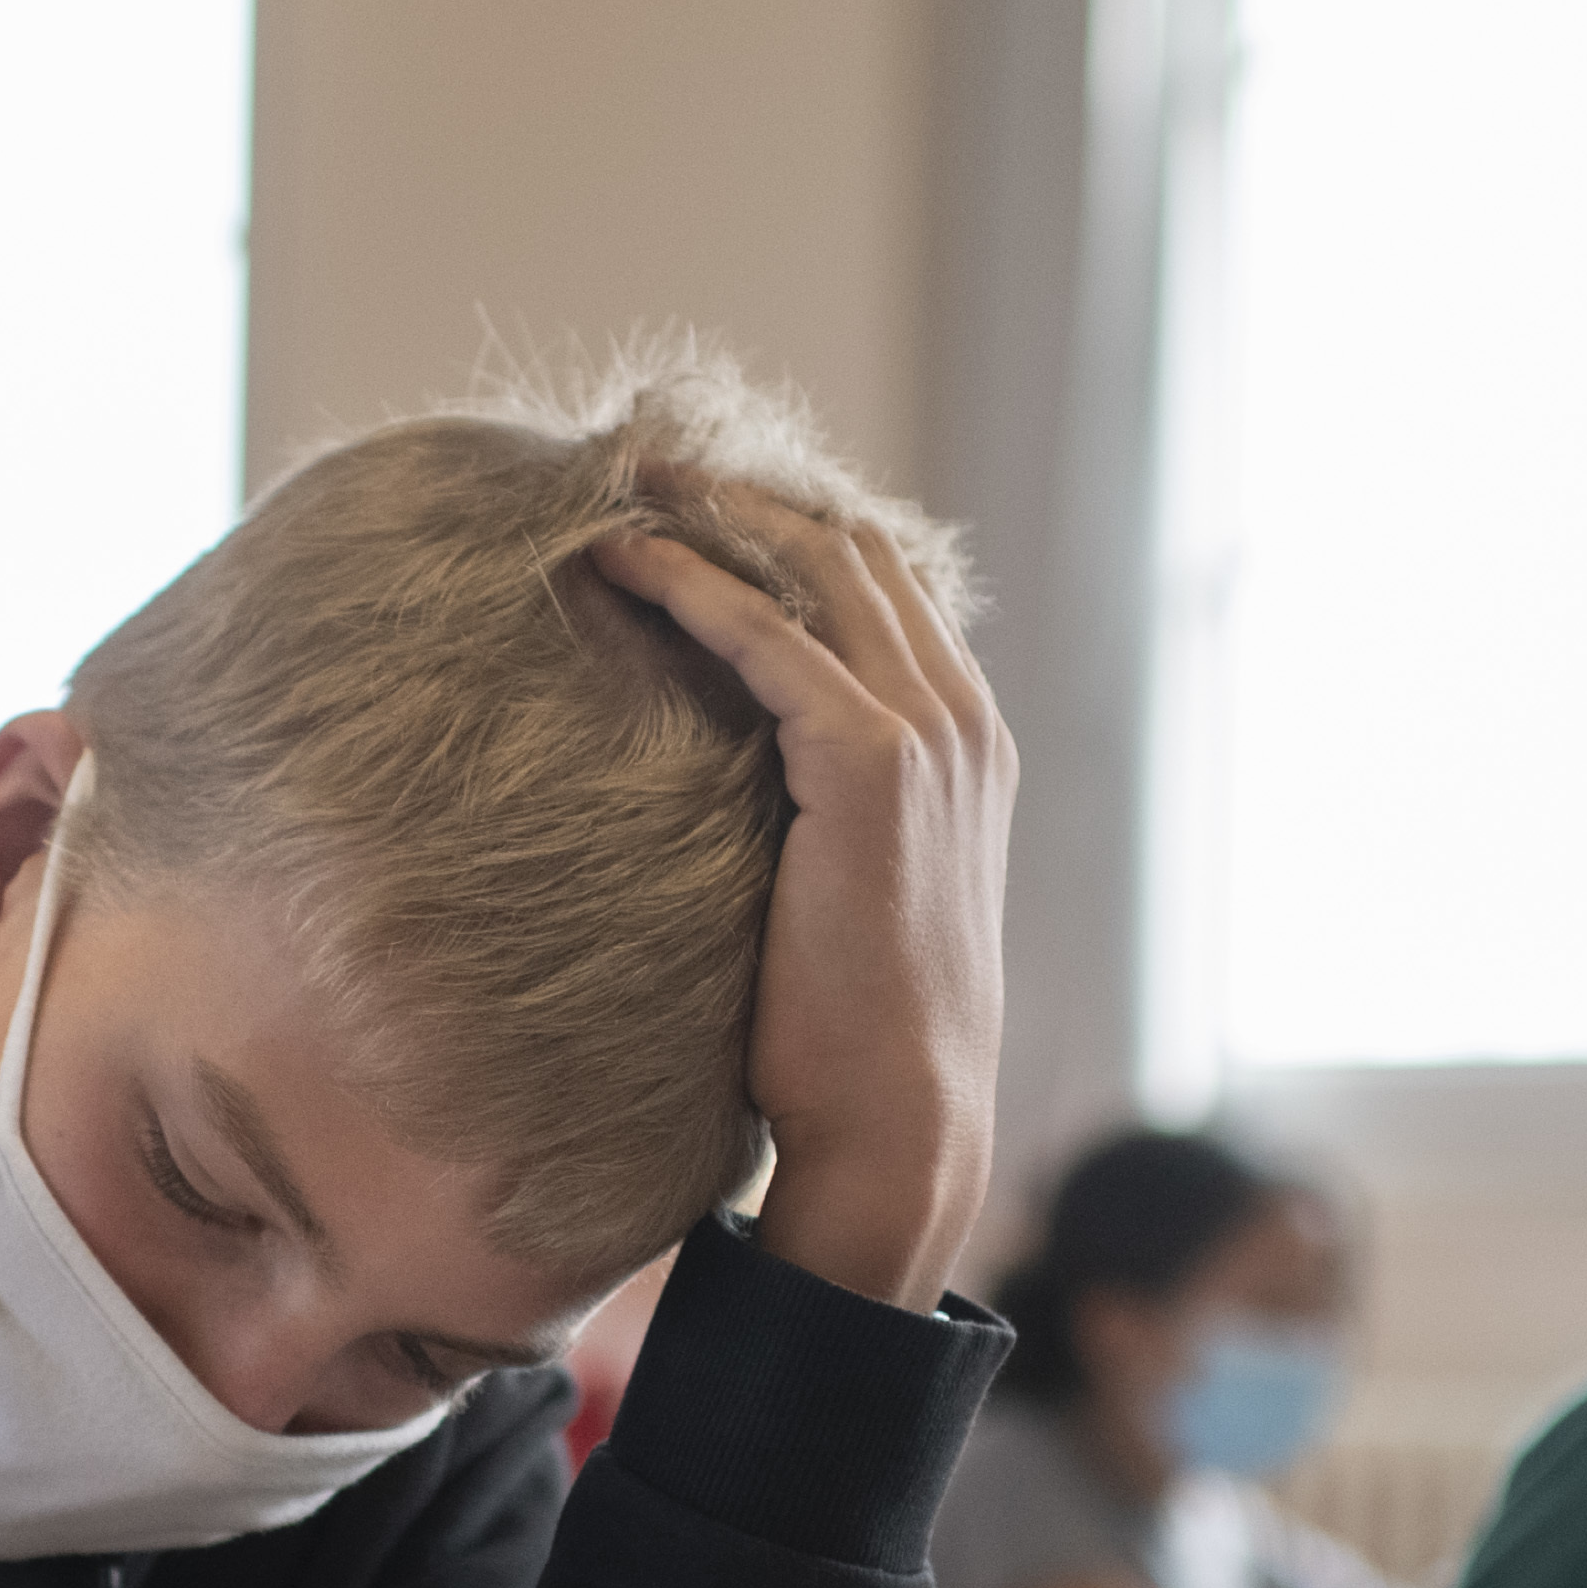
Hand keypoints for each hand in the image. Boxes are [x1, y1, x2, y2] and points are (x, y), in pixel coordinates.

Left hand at [583, 487, 1011, 1313]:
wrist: (899, 1124)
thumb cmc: (849, 1039)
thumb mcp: (843, 895)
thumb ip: (813, 816)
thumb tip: (718, 792)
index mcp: (967, 746)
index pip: (880, 590)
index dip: (784, 529)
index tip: (689, 502)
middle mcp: (963, 722)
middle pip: (853, 552)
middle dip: (746, 493)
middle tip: (643, 462)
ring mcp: (930, 736)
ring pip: (815, 570)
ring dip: (714, 513)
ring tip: (619, 485)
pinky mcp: (873, 764)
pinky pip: (769, 636)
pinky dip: (693, 584)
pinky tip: (621, 562)